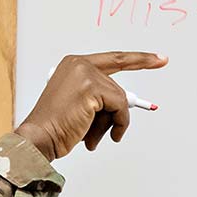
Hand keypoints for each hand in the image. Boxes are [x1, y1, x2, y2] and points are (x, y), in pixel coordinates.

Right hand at [14, 51, 167, 159]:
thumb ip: (99, 97)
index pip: (112, 59)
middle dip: (133, 81)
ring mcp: (85, 74)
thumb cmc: (56, 126)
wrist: (40, 137)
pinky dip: (117, 123)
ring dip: (114, 121)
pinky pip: (120, 105)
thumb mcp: (80, 104)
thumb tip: (124, 105)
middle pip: (118, 76)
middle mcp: (78, 64)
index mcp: (73, 65)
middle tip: (156, 70)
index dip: (136, 59)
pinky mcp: (91, 87)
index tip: (157, 58)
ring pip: (120, 96)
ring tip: (98, 136)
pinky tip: (101, 136)